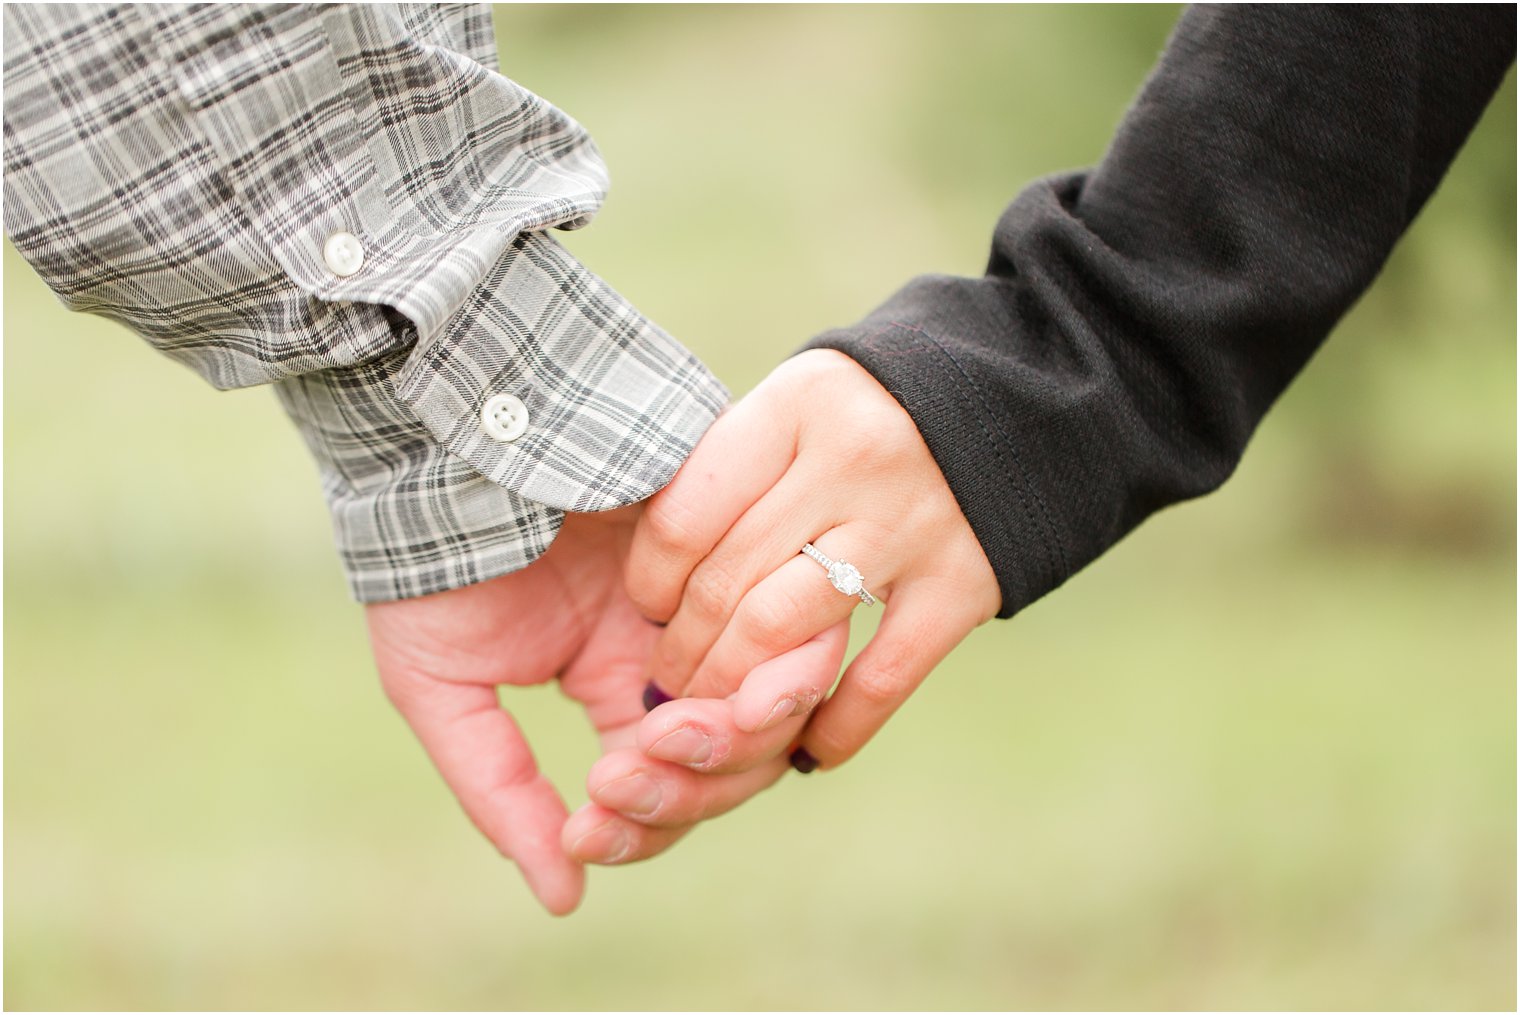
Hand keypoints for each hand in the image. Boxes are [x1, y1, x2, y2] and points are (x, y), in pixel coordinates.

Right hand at [365, 508, 829, 913]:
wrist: (439, 446)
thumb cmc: (428, 566)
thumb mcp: (444, 696)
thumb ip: (502, 794)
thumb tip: (565, 898)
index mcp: (620, 688)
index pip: (672, 787)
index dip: (645, 825)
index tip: (590, 819)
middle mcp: (683, 647)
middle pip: (740, 760)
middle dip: (695, 784)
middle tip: (628, 768)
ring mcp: (718, 592)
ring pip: (777, 698)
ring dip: (737, 734)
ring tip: (680, 726)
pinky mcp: (742, 533)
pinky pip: (792, 615)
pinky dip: (769, 664)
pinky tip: (720, 681)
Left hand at [627, 349, 1000, 769]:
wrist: (1024, 401)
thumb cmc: (876, 409)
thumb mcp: (799, 404)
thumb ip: (735, 470)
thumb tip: (650, 575)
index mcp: (796, 407)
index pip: (684, 519)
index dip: (649, 584)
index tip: (648, 610)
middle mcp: (853, 460)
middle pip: (726, 585)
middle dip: (679, 654)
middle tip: (663, 686)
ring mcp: (913, 524)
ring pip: (782, 635)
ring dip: (731, 692)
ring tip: (712, 712)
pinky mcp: (966, 583)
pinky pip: (881, 679)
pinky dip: (834, 728)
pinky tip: (806, 750)